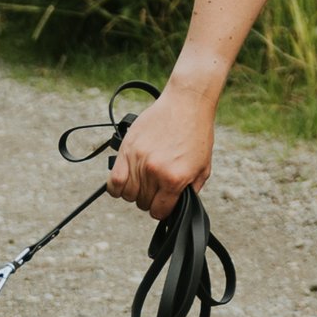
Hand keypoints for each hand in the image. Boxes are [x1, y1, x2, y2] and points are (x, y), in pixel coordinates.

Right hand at [109, 78, 216, 216]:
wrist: (187, 104)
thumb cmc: (197, 134)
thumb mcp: (203, 168)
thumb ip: (190, 192)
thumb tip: (176, 208)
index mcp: (174, 179)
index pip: (159, 212)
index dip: (163, 210)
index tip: (164, 203)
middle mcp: (154, 171)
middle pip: (143, 203)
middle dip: (150, 199)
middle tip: (157, 187)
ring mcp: (138, 160)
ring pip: (127, 195)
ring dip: (135, 193)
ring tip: (144, 182)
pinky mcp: (127, 148)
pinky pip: (113, 181)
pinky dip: (116, 188)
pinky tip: (126, 182)